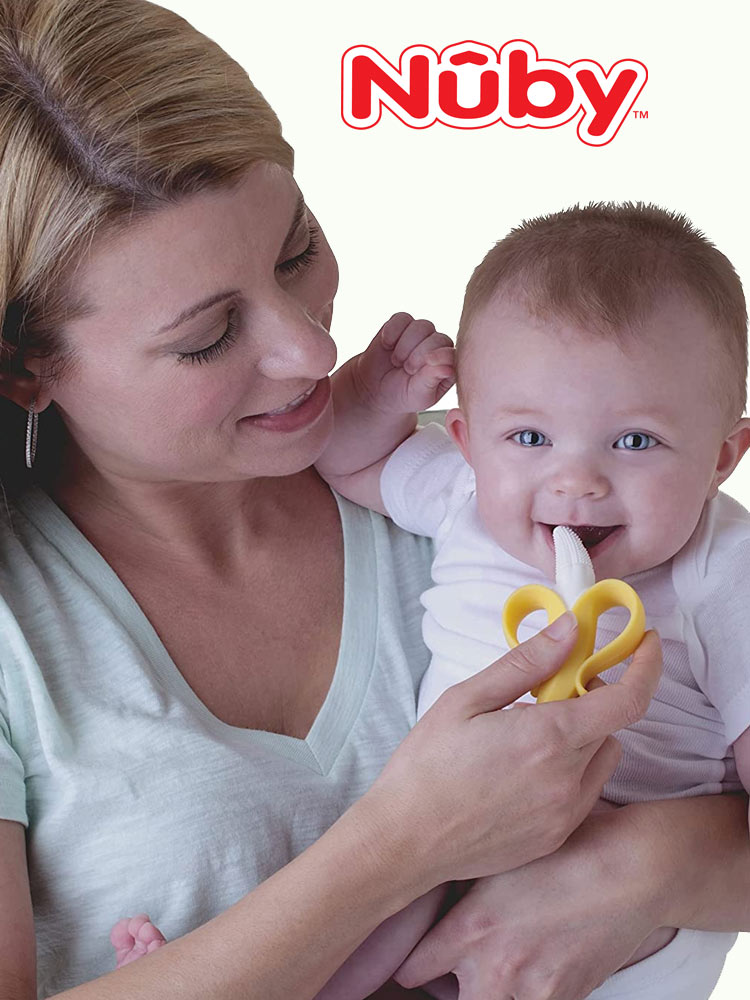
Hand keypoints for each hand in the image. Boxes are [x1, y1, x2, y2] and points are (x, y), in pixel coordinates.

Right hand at [350, 312, 454, 413]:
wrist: (376, 391)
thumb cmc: (403, 396)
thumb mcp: (419, 395)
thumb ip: (432, 380)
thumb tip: (448, 368)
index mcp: (448, 366)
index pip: (452, 353)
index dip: (439, 356)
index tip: (424, 365)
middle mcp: (438, 346)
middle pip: (437, 338)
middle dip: (419, 354)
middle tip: (406, 369)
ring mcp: (421, 334)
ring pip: (421, 326)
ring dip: (406, 344)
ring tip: (397, 361)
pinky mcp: (402, 325)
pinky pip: (401, 318)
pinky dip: (392, 331)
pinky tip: (387, 345)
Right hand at [364, 620, 661, 891]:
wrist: (404, 842)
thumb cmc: (426, 765)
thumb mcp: (467, 699)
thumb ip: (526, 663)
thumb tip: (569, 628)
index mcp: (548, 738)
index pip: (628, 700)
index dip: (645, 667)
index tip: (645, 643)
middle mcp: (568, 781)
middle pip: (611, 726)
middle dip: (591, 699)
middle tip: (544, 691)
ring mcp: (564, 815)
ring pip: (601, 761)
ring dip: (584, 738)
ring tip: (528, 735)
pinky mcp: (555, 838)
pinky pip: (584, 793)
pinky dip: (570, 772)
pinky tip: (522, 770)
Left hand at [394, 808, 662, 999]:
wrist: (634, 869)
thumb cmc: (568, 848)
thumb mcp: (504, 857)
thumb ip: (464, 887)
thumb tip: (433, 883)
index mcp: (472, 929)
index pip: (412, 969)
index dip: (407, 962)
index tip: (407, 959)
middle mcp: (495, 969)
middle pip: (445, 999)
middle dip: (442, 987)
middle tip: (446, 970)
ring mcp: (532, 992)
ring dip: (483, 992)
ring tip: (490, 969)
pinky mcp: (566, 999)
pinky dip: (524, 993)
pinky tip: (530, 967)